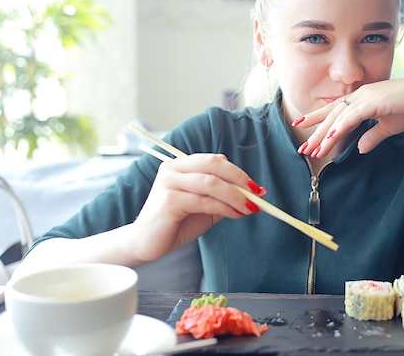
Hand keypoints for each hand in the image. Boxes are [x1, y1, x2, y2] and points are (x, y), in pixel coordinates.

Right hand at [129, 153, 264, 261]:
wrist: (146, 244)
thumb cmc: (176, 223)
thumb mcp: (206, 207)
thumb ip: (226, 198)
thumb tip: (258, 192)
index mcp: (181, 165)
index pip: (214, 160)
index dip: (238, 172)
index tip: (256, 188)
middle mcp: (173, 169)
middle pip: (213, 164)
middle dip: (239, 178)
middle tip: (257, 194)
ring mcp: (169, 183)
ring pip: (211, 183)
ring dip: (235, 196)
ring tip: (248, 209)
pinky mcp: (168, 200)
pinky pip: (204, 201)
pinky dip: (224, 207)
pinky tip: (235, 215)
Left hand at [295, 74, 403, 157]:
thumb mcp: (388, 126)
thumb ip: (372, 136)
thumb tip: (359, 149)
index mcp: (361, 99)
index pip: (335, 111)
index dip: (317, 119)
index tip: (302, 127)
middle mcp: (359, 95)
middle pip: (331, 115)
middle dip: (315, 132)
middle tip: (302, 148)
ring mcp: (366, 97)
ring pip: (338, 117)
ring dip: (325, 135)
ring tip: (313, 150)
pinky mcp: (374, 101)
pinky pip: (353, 116)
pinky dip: (341, 126)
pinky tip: (331, 137)